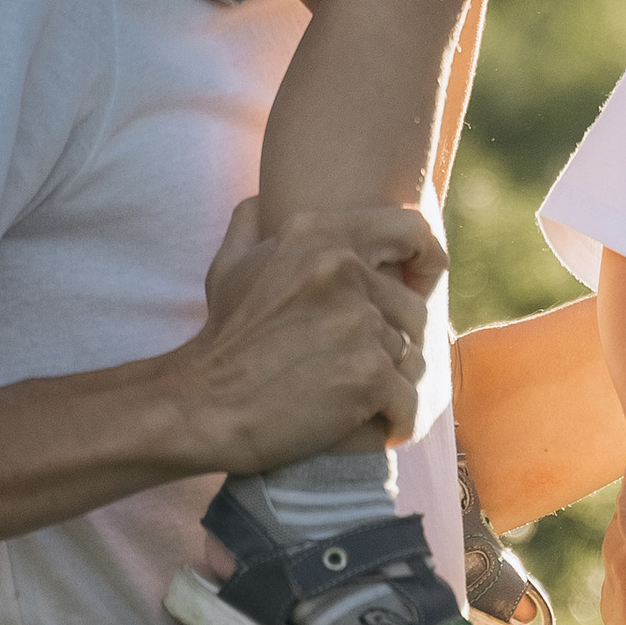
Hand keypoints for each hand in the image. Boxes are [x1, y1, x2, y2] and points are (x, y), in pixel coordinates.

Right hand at [162, 200, 434, 475]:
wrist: (199, 406)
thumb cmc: (221, 340)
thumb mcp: (230, 265)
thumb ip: (252, 222)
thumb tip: (266, 199)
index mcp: (317, 235)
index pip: (412, 232)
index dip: (425, 262)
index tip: (417, 289)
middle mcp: (342, 269)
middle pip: (414, 309)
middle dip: (393, 342)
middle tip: (359, 368)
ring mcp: (358, 321)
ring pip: (413, 357)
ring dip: (391, 383)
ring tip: (357, 399)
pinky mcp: (368, 374)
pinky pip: (409, 400)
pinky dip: (394, 419)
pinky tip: (371, 425)